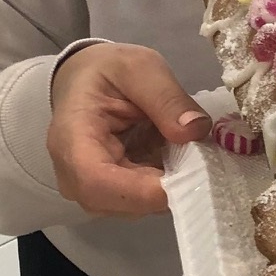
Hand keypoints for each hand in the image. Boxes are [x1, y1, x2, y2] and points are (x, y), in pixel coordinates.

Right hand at [48, 43, 210, 217]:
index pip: (98, 182)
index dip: (144, 191)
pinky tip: (180, 158)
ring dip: (172, 185)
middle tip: (204, 159)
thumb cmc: (107, 72)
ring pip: (139, 207)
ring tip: (191, 152)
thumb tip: (195, 130)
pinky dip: (169, 183)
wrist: (85, 80)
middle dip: (169, 187)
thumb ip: (167, 98)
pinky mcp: (112, 196)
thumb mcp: (140, 68)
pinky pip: (144, 201)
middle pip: (123, 202)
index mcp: (72, 140)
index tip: (190, 176)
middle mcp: (74, 177)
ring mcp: (92, 192)